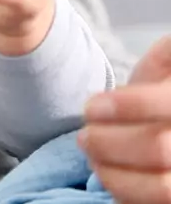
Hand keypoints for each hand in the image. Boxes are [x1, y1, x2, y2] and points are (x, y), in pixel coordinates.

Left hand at [79, 35, 170, 202]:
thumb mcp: (166, 61)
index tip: (91, 107)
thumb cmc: (166, 90)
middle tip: (84, 137)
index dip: (127, 106)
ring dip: (114, 173)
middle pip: (159, 147)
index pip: (166, 104)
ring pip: (163, 186)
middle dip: (109, 143)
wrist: (167, 115)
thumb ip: (163, 57)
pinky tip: (107, 175)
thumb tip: (154, 61)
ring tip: (92, 156)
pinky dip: (125, 194)